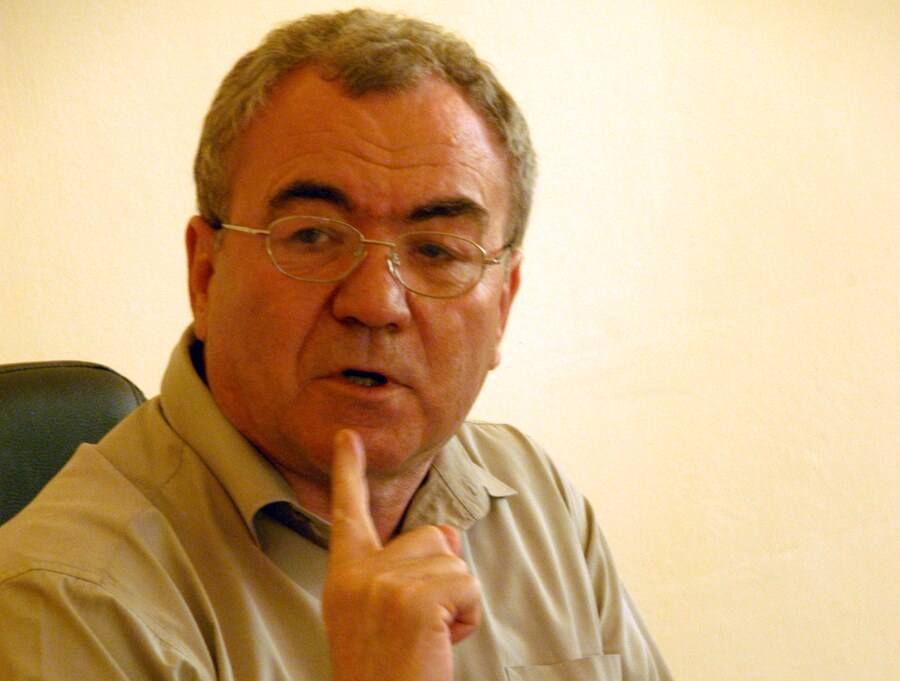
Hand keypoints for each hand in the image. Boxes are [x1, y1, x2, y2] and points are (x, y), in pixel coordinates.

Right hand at [322, 429, 480, 680]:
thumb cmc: (387, 668)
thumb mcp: (387, 612)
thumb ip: (407, 566)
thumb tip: (447, 531)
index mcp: (343, 576)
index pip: (349, 515)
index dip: (349, 472)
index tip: (348, 436)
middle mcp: (357, 574)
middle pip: (430, 537)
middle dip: (441, 577)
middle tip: (418, 628)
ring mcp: (383, 584)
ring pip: (452, 559)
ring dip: (455, 601)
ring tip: (426, 639)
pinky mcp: (414, 600)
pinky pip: (467, 586)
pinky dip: (467, 617)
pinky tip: (439, 646)